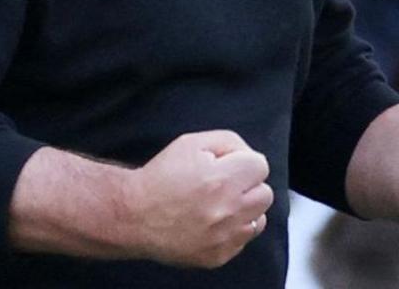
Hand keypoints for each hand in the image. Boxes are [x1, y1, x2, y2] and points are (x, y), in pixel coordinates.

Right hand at [120, 130, 271, 268]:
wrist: (133, 215)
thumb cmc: (161, 176)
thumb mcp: (192, 143)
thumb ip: (229, 142)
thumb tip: (248, 156)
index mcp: (222, 180)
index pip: (260, 166)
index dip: (243, 162)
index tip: (228, 166)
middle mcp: (227, 211)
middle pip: (265, 194)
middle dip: (248, 186)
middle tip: (224, 185)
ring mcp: (224, 238)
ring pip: (259, 220)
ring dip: (245, 210)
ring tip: (220, 205)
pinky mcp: (217, 257)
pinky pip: (242, 241)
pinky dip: (232, 231)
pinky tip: (212, 223)